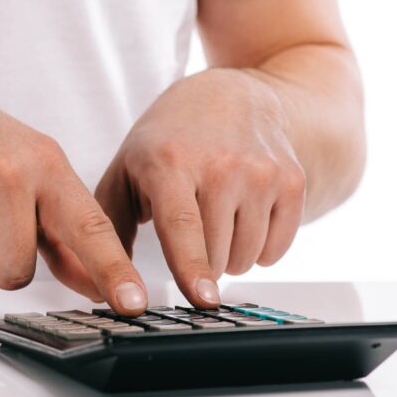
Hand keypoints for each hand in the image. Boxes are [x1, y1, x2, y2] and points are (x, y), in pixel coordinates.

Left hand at [93, 69, 306, 306]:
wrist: (230, 96)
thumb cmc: (168, 139)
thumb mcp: (125, 169)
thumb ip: (109, 225)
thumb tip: (104, 282)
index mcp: (169, 161)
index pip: (182, 225)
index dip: (191, 267)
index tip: (201, 300)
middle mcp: (221, 164)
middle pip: (216, 252)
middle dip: (198, 265)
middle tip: (187, 237)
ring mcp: (261, 171)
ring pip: (247, 256)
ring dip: (228, 258)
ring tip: (212, 222)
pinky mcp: (292, 180)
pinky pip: (276, 248)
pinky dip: (257, 249)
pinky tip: (241, 217)